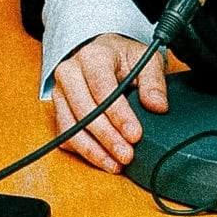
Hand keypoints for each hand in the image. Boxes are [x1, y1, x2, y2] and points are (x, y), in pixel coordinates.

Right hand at [49, 34, 168, 174]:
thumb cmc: (122, 57)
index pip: (102, 88)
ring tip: (116, 164)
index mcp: (92, 56)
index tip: (135, 135)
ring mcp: (60, 92)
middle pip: (84, 110)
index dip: (118, 115)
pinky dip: (84, 150)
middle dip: (107, 137)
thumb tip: (157, 106)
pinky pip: (66, 135)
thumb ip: (154, 81)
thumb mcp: (145, 59)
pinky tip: (104, 159)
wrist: (101, 53)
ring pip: (70, 126)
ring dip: (93, 150)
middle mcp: (70, 72)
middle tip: (127, 155)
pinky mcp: (58, 109)